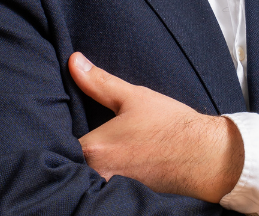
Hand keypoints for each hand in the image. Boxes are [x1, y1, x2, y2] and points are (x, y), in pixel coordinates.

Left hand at [69, 51, 244, 201]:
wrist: (204, 156)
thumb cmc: (169, 125)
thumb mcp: (132, 96)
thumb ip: (98, 81)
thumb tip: (74, 62)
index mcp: (94, 150)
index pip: (58, 143)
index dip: (54, 130)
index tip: (57, 119)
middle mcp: (97, 175)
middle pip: (70, 162)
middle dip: (68, 149)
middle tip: (71, 135)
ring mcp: (111, 189)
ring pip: (85, 174)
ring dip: (84, 162)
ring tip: (100, 144)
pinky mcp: (125, 196)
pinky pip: (102, 184)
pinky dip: (100, 173)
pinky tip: (115, 158)